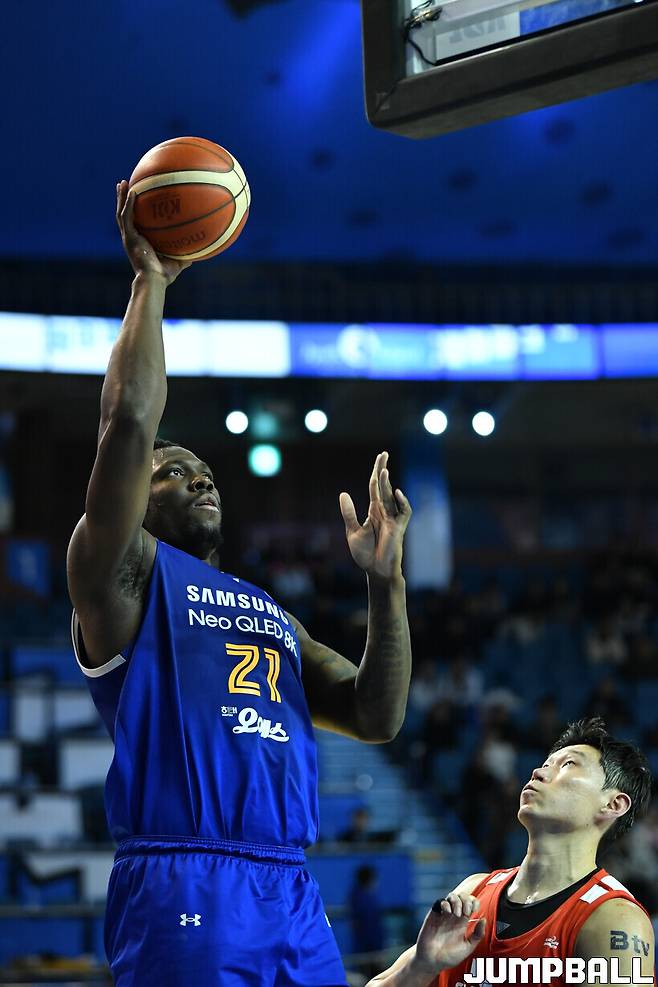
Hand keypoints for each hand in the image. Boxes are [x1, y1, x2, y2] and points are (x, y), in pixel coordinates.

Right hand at [116, 180, 191, 285]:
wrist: (153, 280)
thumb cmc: (163, 276)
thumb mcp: (177, 263)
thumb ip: (185, 256)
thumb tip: (198, 253)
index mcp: (139, 242)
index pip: (134, 224)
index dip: (133, 212)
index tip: (136, 199)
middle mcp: (131, 238)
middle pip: (124, 214)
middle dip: (123, 199)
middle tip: (125, 185)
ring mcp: (128, 237)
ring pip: (121, 213)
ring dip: (121, 197)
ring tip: (122, 183)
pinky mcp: (129, 237)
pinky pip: (127, 217)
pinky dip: (129, 204)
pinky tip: (133, 192)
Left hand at [339, 451, 410, 578]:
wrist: (375, 571)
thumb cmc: (365, 554)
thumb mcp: (352, 532)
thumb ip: (348, 513)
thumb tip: (343, 493)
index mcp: (373, 510)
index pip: (375, 487)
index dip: (376, 472)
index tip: (380, 457)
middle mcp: (384, 511)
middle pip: (384, 486)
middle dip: (383, 470)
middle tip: (383, 454)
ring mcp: (392, 519)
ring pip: (391, 496)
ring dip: (387, 484)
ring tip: (383, 471)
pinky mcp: (399, 528)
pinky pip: (404, 512)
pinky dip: (402, 502)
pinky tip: (396, 493)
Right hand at [414, 893, 485, 975]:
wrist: (432, 961)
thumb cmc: (449, 956)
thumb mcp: (467, 947)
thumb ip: (477, 935)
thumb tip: (483, 919)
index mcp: (463, 922)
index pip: (471, 903)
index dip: (474, 902)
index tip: (475, 910)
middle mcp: (454, 915)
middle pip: (462, 896)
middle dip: (466, 900)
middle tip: (466, 912)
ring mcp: (444, 914)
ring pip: (452, 896)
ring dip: (457, 901)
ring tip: (457, 913)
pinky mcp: (434, 914)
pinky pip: (440, 902)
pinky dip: (446, 903)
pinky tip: (448, 912)